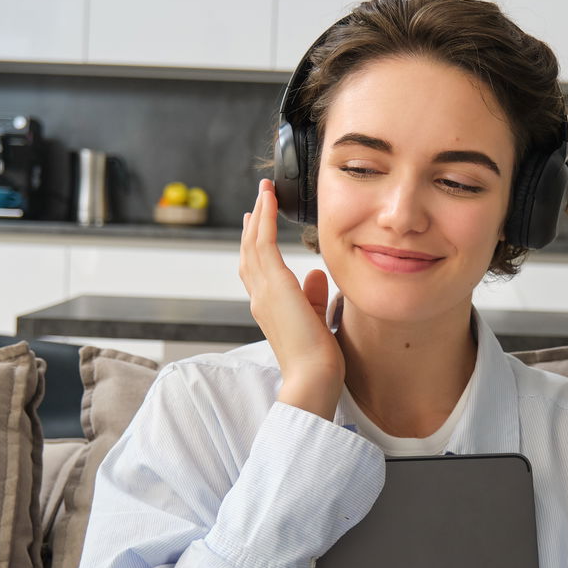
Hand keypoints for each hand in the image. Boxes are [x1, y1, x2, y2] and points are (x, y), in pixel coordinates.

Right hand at [239, 178, 343, 416]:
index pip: (257, 269)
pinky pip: (264, 243)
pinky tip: (268, 201)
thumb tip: (315, 273)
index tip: (257, 223)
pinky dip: (265, 219)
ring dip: (259, 214)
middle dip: (254, 222)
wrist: (313, 376)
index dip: (255, 243)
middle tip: (258, 197)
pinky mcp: (273, 285)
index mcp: (269, 307)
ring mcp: (263, 290)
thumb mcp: (315, 319)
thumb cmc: (317, 358)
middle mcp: (260, 297)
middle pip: (249, 251)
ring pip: (253, 243)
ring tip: (264, 191)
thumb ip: (313, 296)